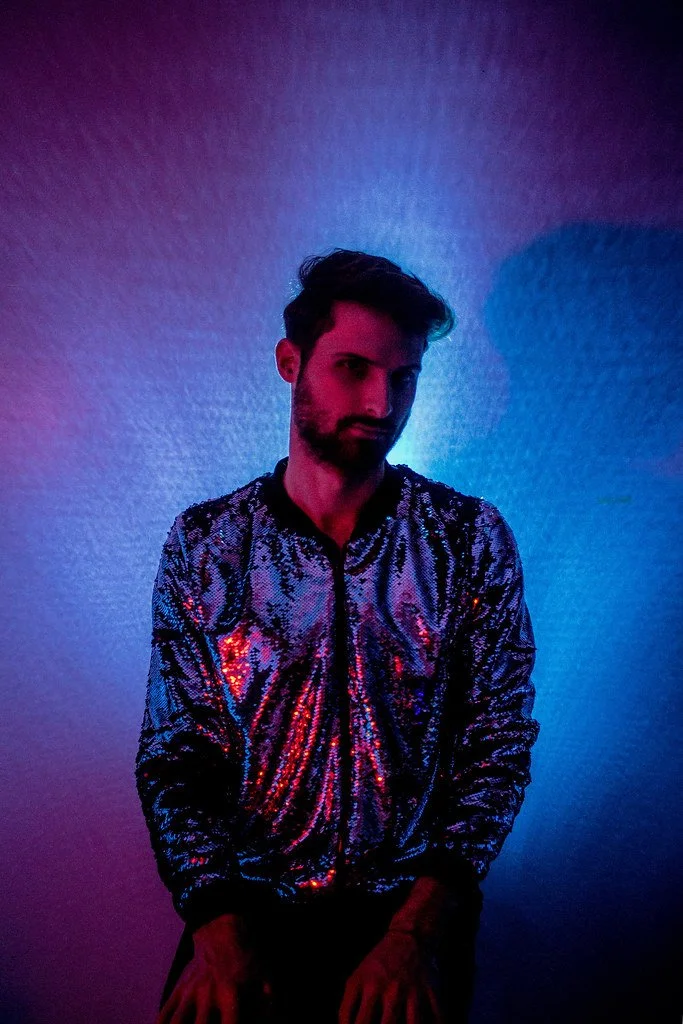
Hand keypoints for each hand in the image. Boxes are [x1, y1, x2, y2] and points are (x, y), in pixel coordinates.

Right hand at [157, 914, 273, 1023]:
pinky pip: (165, 1010)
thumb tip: (275, 1020)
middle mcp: (208, 992)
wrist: (220, 930)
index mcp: (230, 991)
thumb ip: (268, 1000)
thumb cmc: (244, 956)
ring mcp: (190, 990)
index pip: (230, 1022)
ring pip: (178, 1020)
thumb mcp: (263, 974)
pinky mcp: (179, 987)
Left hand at [338, 928, 444, 1023]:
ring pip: (413, 1023)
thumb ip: (348, 1008)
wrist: (409, 937)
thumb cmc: (378, 964)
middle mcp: (389, 988)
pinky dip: (436, 1023)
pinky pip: (436, 1016)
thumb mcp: (356, 979)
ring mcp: (411, 989)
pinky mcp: (430, 991)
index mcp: (368, 985)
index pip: (361, 1022)